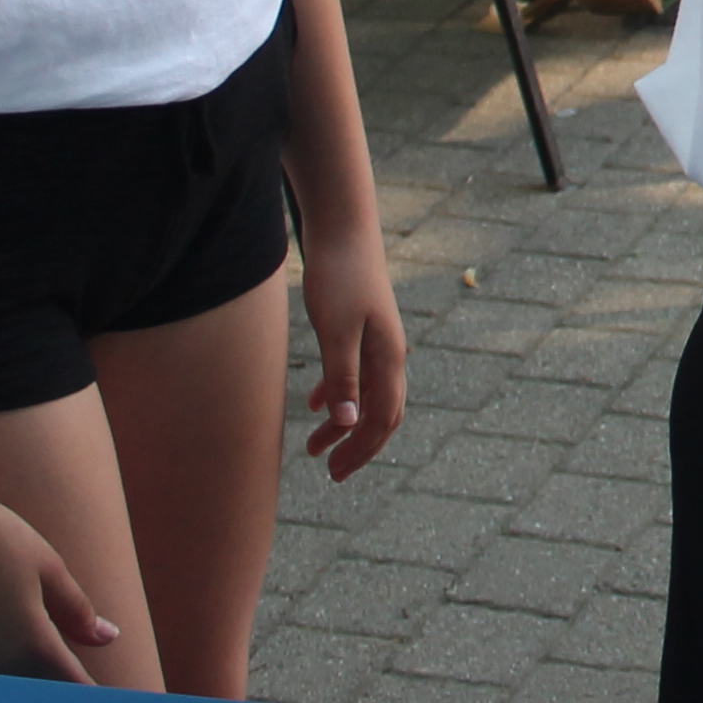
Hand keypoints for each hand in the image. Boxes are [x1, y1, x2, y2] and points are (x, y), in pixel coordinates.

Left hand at [299, 228, 408, 481]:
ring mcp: (377, 340)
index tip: (336, 473)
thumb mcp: (335, 331)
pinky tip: (315, 404)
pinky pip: (355, 373)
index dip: (361, 450)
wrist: (342, 229)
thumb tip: (347, 422)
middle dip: (357, 446)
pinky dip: (338, 394)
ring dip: (343, 424)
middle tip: (331, 472)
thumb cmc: (337, 277)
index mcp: (387, 358)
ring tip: (314, 446)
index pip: (382, 418)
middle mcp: (389, 354)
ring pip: (366, 395)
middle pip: (381, 413)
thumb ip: (342, 376)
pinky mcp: (361, 327)